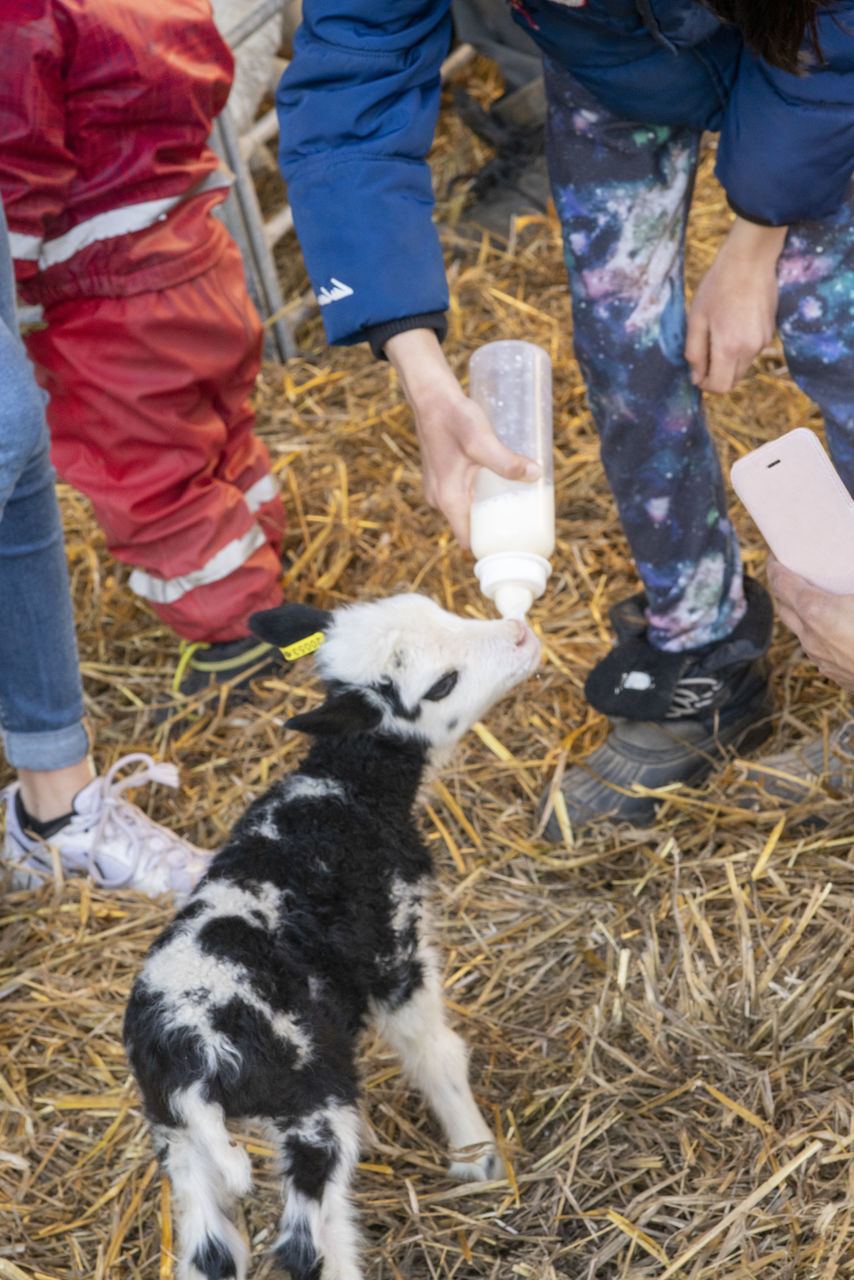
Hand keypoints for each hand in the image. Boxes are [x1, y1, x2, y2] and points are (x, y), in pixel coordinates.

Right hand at [384, 329, 539, 547]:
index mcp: (447, 500)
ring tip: (515, 499)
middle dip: (496, 524)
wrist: (431, 397)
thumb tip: (536, 474)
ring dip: (488, 508)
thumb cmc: (453, 418)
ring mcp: (438, 489)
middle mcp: (439, 500)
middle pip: (471, 526)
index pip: (470, 540)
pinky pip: (463, 496)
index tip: (515, 540)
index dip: (492, 544)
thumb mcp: (482, 441)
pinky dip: (479, 495)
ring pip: (468, 510)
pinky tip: (497, 483)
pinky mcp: (441, 477)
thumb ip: (506, 461)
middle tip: (524, 515)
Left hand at [685, 217, 787, 393]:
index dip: (705, 384)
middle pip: (732, 381)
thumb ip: (695, 353)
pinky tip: (732, 325)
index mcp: (730, 348)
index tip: (697, 372)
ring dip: (728, 362)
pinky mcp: (770, 333)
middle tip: (704, 352)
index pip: (720, 387)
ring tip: (718, 333)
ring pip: (742, 368)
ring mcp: (763, 342)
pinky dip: (739, 349)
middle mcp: (750, 350)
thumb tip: (697, 378)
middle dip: (716, 375)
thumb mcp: (696, 320)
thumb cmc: (718, 287)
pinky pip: (751, 352)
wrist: (750, 261)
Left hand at [767, 555, 853, 691]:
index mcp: (818, 612)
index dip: (775, 567)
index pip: (781, 584)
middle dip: (785, 590)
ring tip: (819, 600)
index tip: (775, 556)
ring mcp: (822, 660)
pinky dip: (822, 635)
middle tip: (796, 574)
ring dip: (804, 615)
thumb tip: (851, 566)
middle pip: (785, 609)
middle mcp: (812, 638)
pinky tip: (840, 628)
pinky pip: (820, 650)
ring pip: (803, 632)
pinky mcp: (837, 675)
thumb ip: (853, 573)